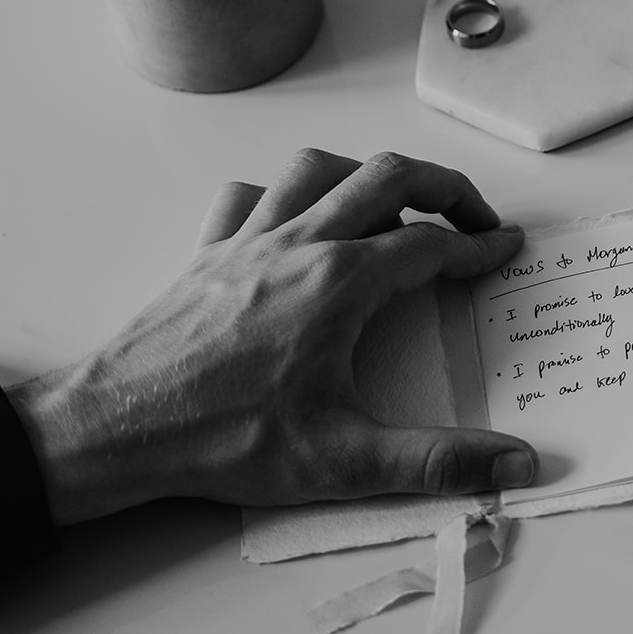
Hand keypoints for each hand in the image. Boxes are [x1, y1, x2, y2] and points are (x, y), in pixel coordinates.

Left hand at [9, 150, 538, 524]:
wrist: (116, 429)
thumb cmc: (223, 441)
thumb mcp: (345, 462)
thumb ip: (439, 463)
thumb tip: (516, 463)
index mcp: (339, 284)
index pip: (430, 246)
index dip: (478, 246)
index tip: (505, 250)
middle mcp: (297, 244)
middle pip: (385, 178)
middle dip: (442, 187)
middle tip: (472, 216)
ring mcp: (246, 242)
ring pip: (317, 169)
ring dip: (366, 176)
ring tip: (395, 206)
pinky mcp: (207, 256)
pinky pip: (248, 195)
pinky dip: (285, 193)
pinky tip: (296, 222)